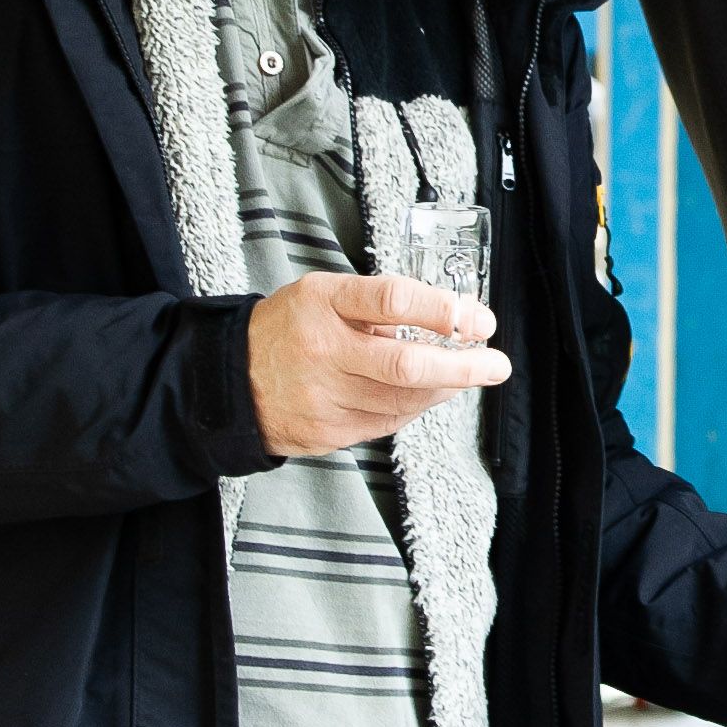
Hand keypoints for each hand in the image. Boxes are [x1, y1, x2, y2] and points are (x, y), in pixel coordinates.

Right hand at [247, 275, 509, 456]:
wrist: (230, 380)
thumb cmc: (288, 329)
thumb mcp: (323, 295)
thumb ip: (378, 305)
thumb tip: (451, 320)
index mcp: (321, 303)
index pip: (392, 300)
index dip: (443, 310)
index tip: (478, 319)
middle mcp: (322, 349)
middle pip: (406, 364)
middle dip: (462, 367)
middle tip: (496, 363)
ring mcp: (322, 396)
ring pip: (403, 400)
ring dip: (444, 389)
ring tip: (466, 374)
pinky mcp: (326, 431)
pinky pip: (387, 422)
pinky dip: (415, 408)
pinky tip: (428, 394)